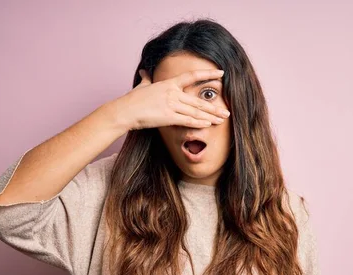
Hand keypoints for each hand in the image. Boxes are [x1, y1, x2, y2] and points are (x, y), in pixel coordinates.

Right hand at [113, 68, 230, 130]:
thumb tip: (144, 72)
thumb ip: (146, 79)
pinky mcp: (168, 117)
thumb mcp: (141, 86)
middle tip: (227, 111)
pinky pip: (187, 121)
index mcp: (168, 84)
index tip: (221, 74)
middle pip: (198, 100)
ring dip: (210, 116)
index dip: (207, 74)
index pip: (192, 76)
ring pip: (196, 112)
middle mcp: (173, 93)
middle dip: (214, 107)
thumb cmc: (132, 100)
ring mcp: (171, 105)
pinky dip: (199, 123)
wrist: (125, 111)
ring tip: (222, 120)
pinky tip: (208, 124)